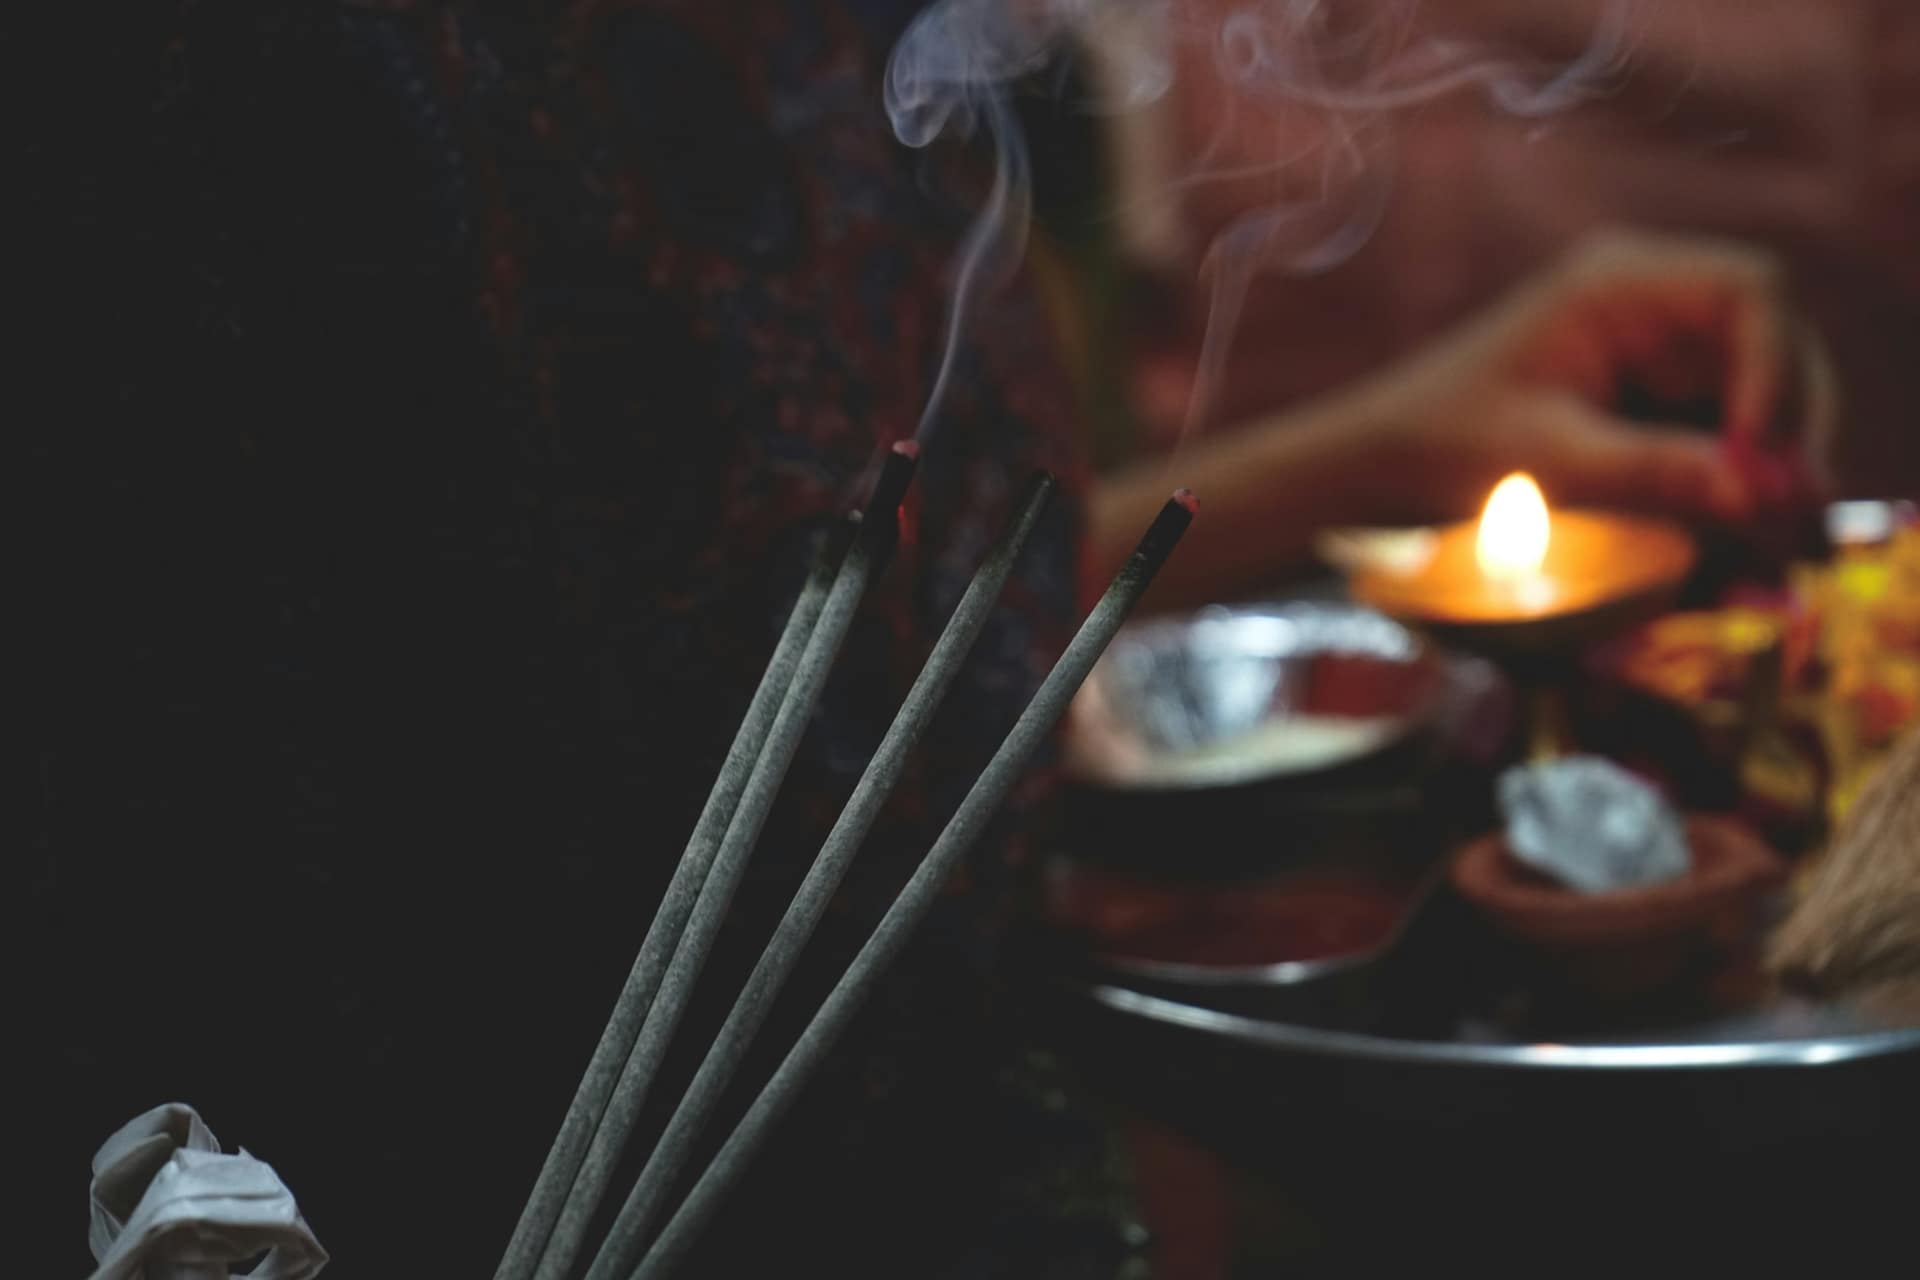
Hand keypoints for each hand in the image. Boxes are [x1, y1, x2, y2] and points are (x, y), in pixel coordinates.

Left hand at [1357, 230, 1838, 524]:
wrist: (1386, 468)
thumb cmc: (1446, 444)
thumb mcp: (1549, 460)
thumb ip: (1652, 471)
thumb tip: (1756, 494)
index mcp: (1619, 280)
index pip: (1749, 290)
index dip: (1777, 365)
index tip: (1762, 450)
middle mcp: (1654, 301)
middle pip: (1774, 342)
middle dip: (1792, 425)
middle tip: (1794, 510)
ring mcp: (1662, 350)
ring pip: (1762, 392)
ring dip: (1776, 460)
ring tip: (1779, 537)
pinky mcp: (1657, 400)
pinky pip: (1727, 430)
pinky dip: (1741, 478)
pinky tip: (1745, 531)